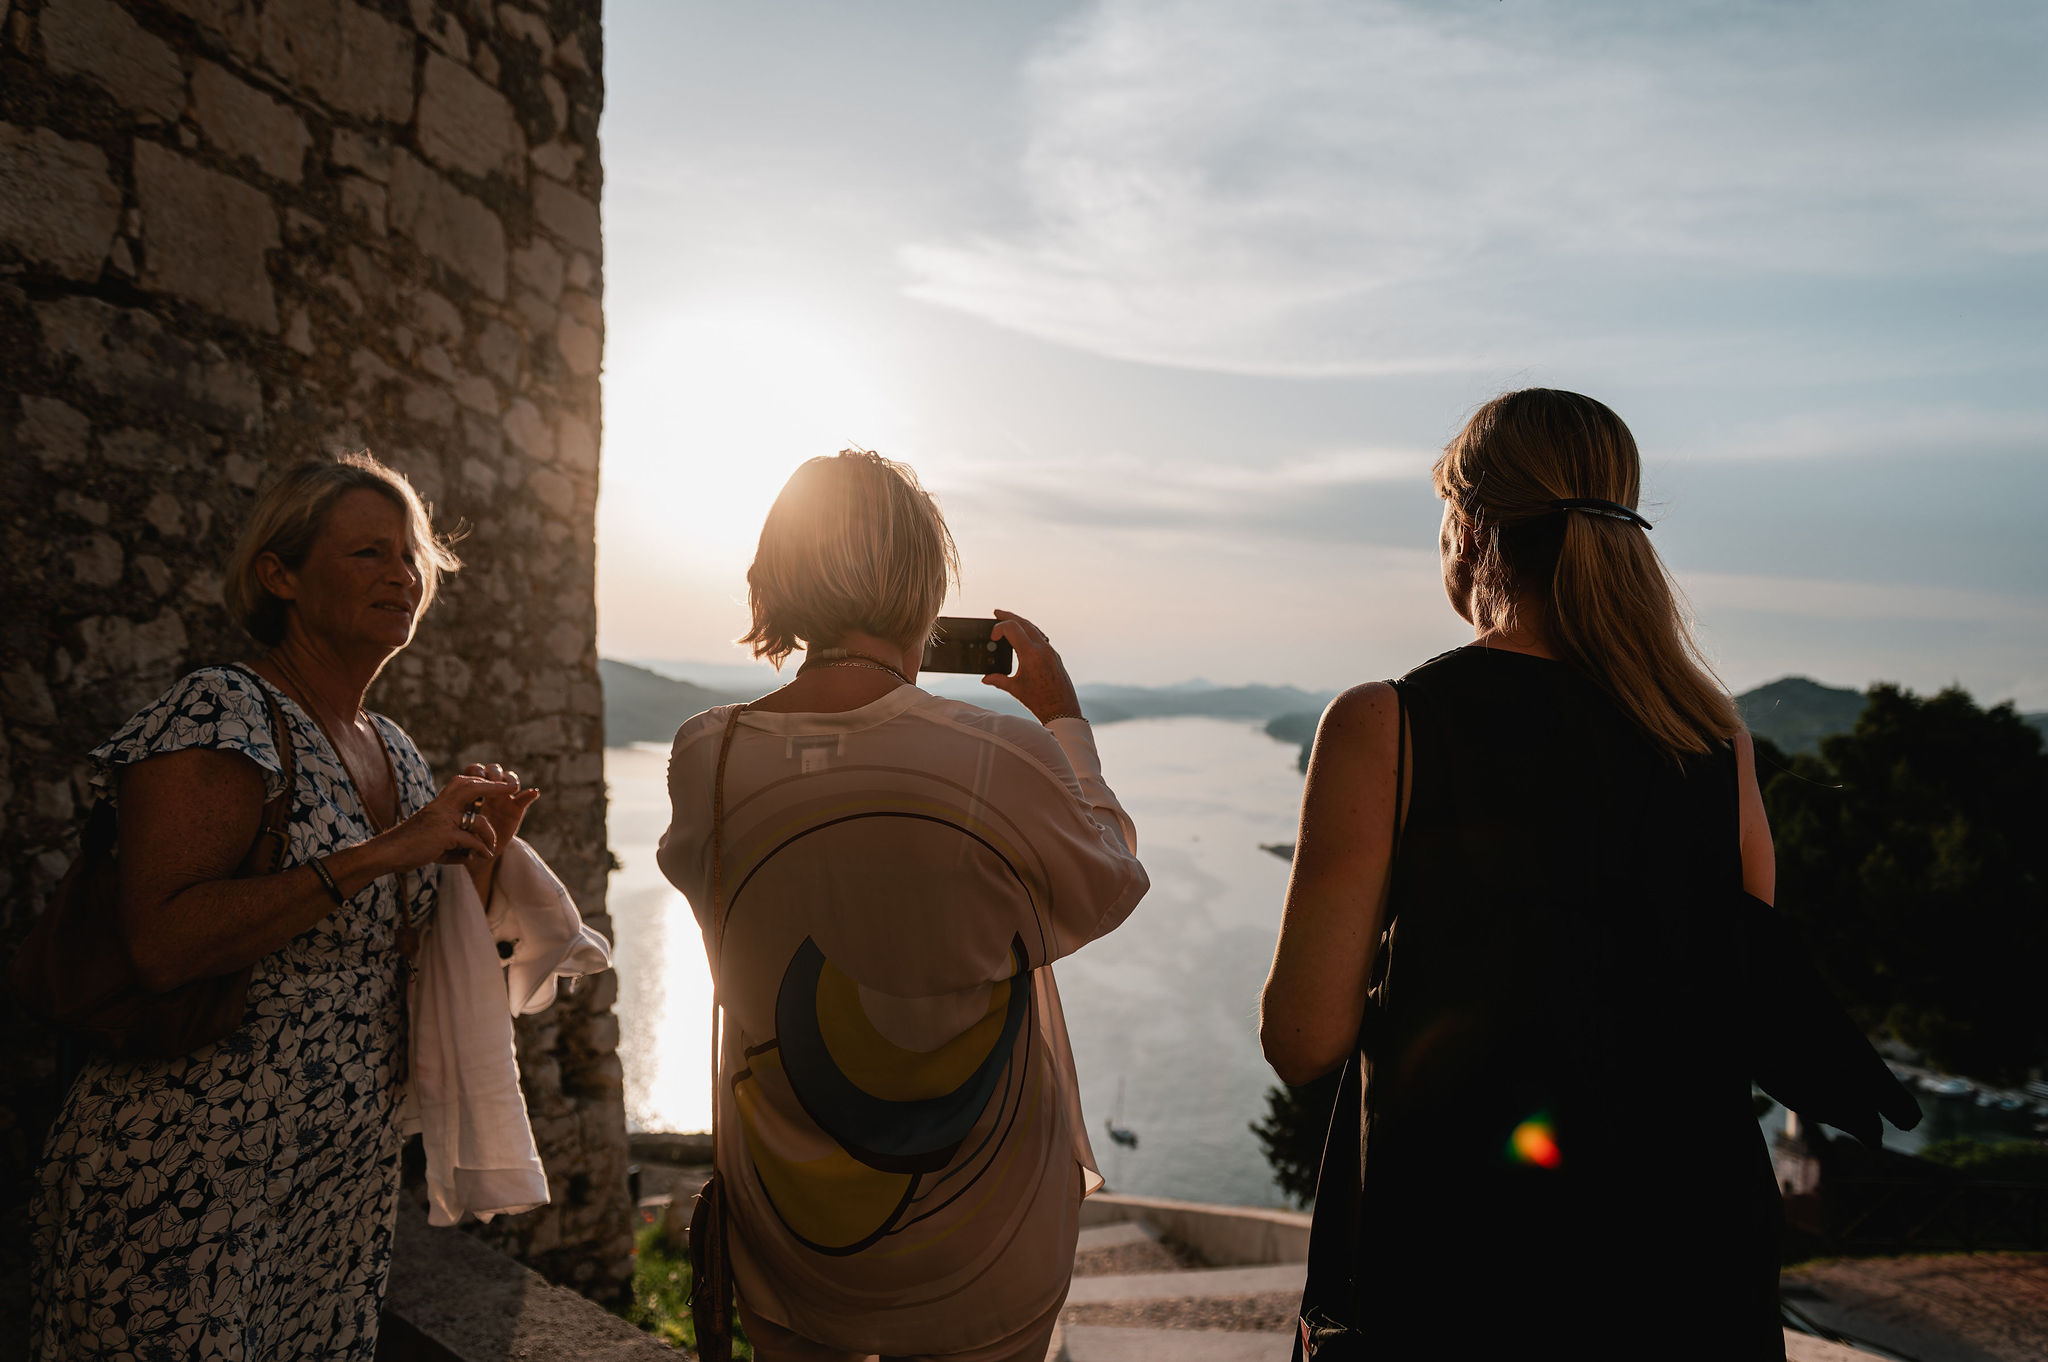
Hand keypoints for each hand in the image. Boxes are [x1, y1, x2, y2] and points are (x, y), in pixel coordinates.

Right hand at [384, 773, 518, 868]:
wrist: (388, 852)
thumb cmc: (410, 846)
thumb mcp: (433, 835)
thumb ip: (453, 838)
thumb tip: (471, 853)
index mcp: (440, 803)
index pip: (463, 784)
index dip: (482, 783)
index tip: (500, 782)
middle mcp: (441, 806)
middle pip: (471, 787)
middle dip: (494, 788)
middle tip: (513, 789)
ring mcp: (443, 819)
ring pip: (478, 821)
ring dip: (488, 836)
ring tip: (490, 848)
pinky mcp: (444, 834)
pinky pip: (471, 841)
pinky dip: (479, 850)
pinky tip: (479, 858)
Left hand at [461, 762, 541, 853]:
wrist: (479, 854)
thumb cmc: (462, 836)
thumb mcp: (455, 823)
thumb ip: (453, 813)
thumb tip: (442, 804)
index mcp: (472, 789)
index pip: (476, 770)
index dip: (477, 771)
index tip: (476, 779)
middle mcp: (489, 790)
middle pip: (494, 770)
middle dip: (493, 773)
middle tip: (492, 782)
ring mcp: (504, 798)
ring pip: (510, 778)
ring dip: (509, 780)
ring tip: (511, 788)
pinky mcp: (516, 809)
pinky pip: (525, 799)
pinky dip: (530, 795)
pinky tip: (534, 793)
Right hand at [982, 609, 1083, 724]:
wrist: (1062, 710)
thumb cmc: (1039, 701)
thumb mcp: (1015, 689)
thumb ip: (998, 680)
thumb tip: (985, 678)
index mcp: (1031, 654)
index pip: (1012, 628)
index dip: (999, 628)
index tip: (992, 637)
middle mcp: (1042, 648)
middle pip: (1024, 623)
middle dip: (1009, 616)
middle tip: (997, 612)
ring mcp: (1051, 651)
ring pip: (1034, 628)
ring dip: (1021, 622)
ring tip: (1009, 621)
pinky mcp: (1055, 656)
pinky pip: (1041, 637)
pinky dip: (1030, 632)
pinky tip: (1024, 636)